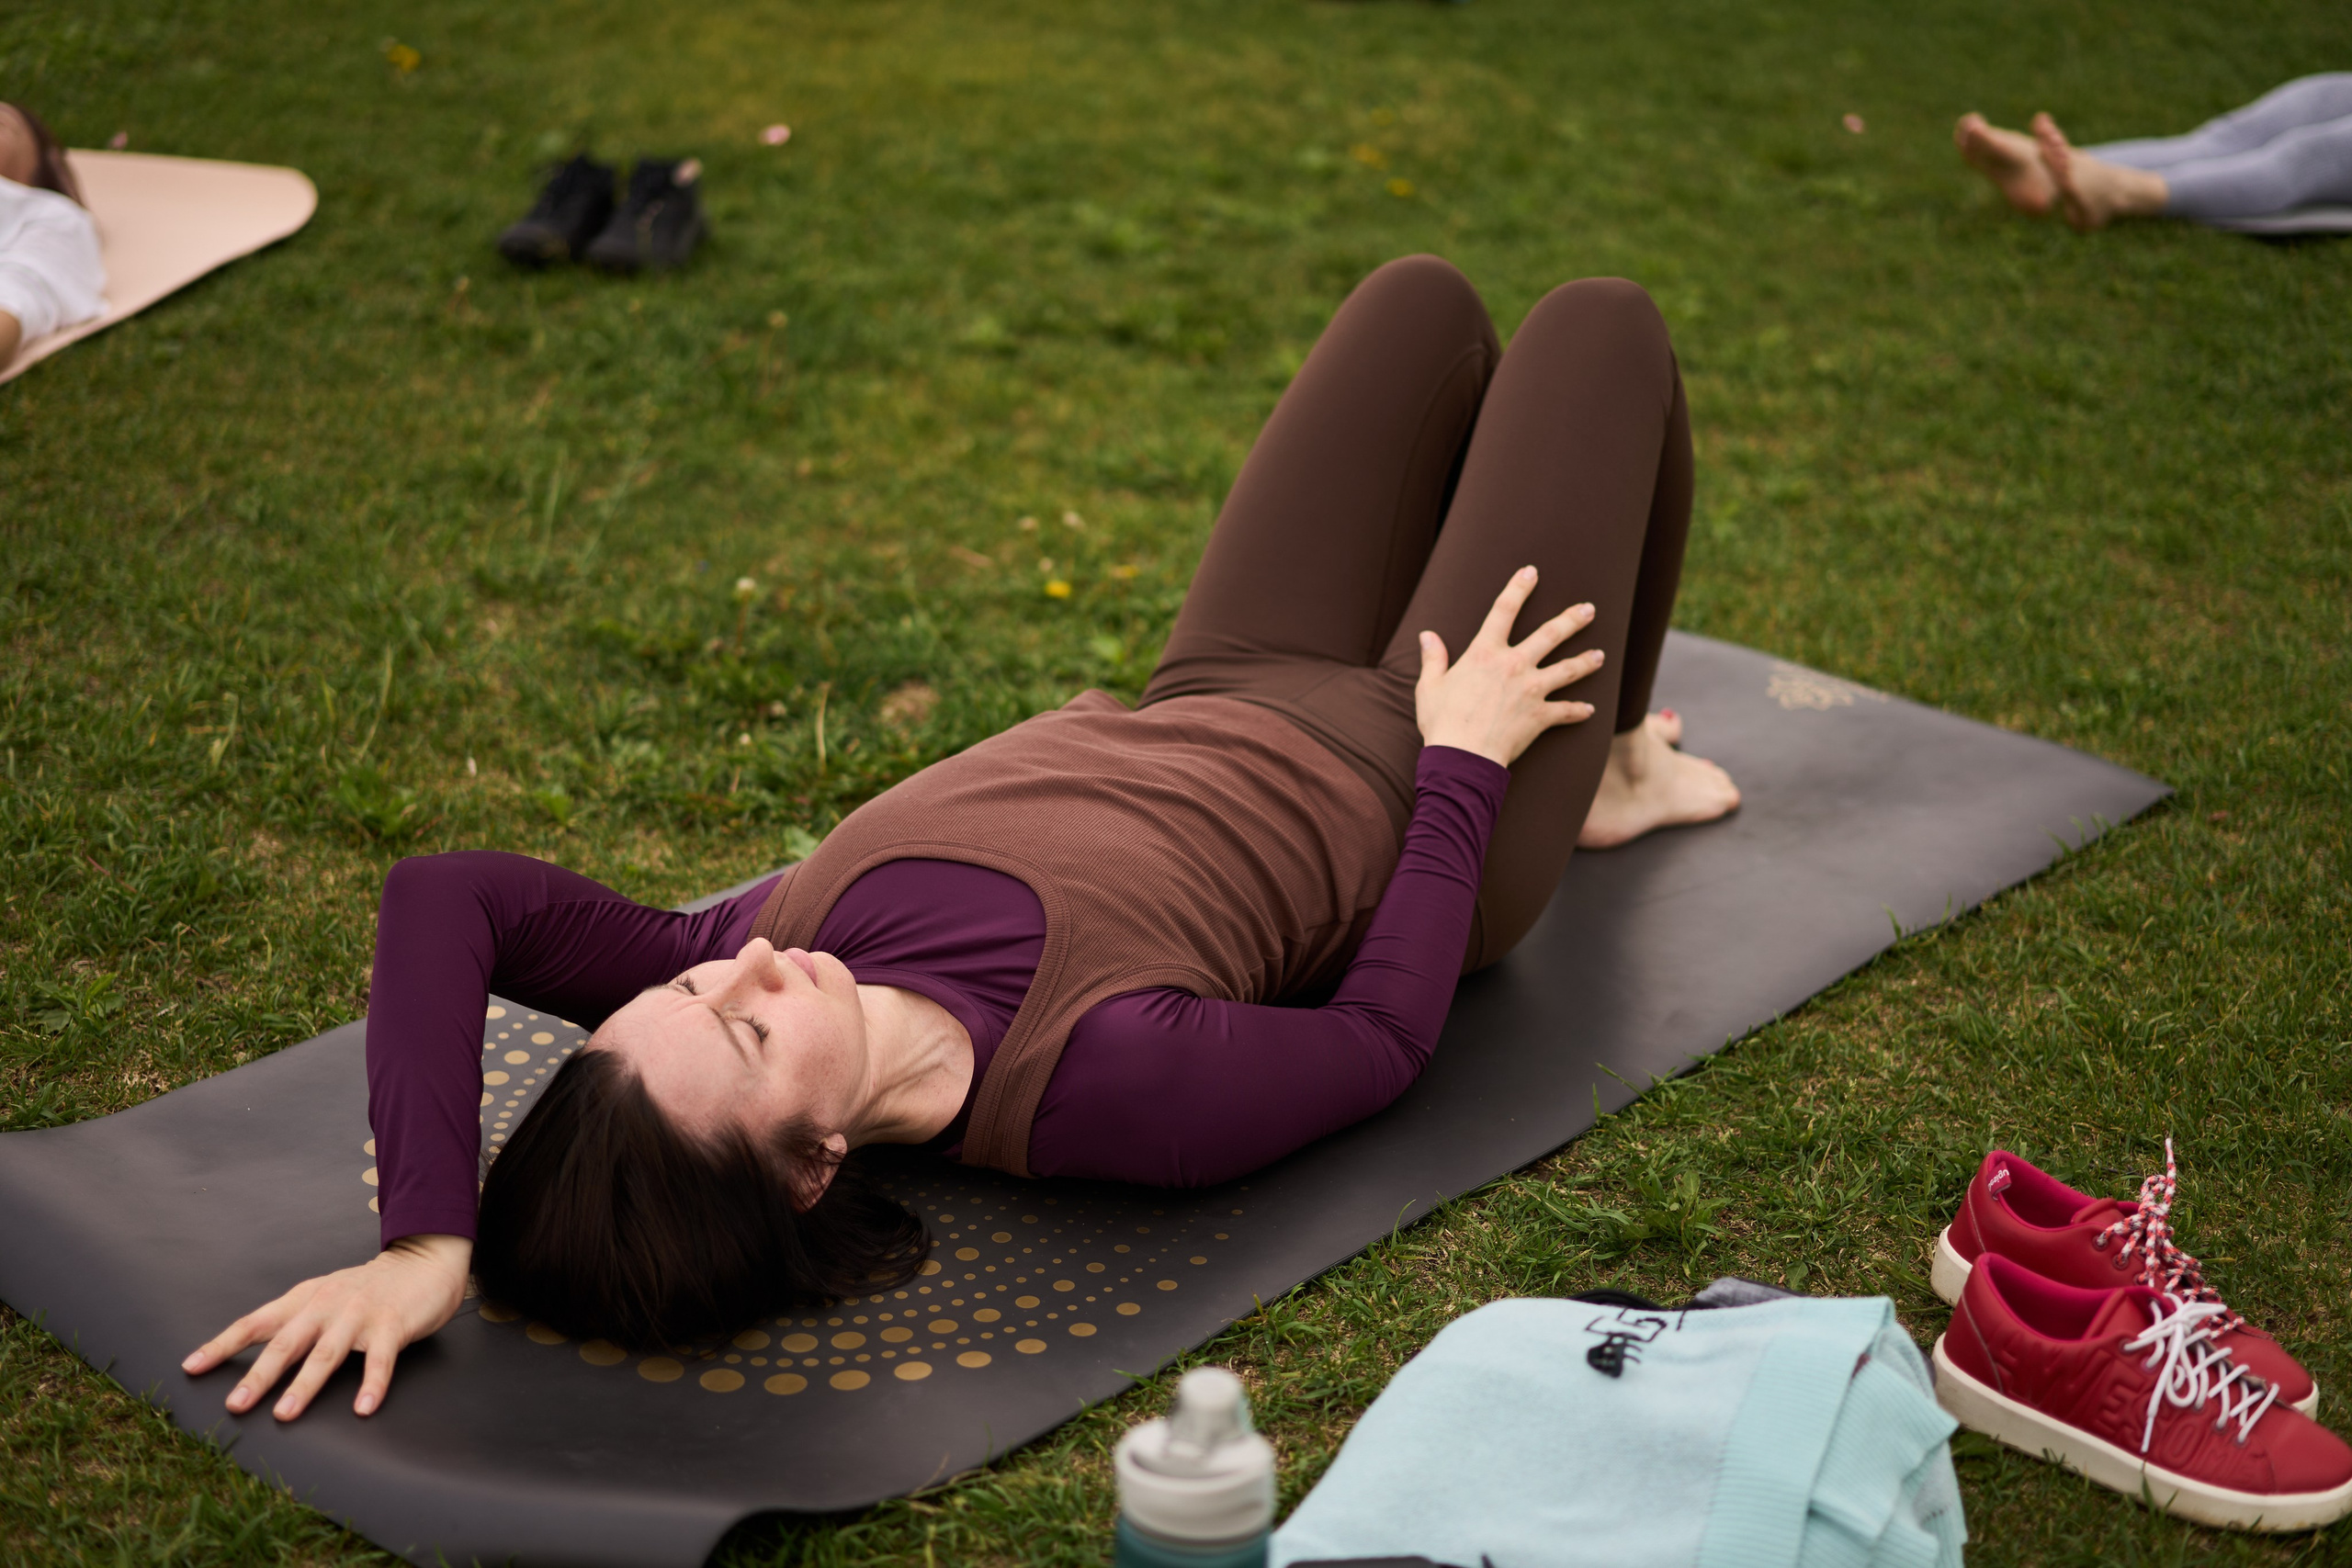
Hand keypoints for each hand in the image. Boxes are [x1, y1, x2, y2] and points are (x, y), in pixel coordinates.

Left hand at [182, 1232, 471, 1420]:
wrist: (423, 1261)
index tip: (192, 1367)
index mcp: (305, 1299)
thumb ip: (294, 1323)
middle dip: (258, 1375)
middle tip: (236, 1405)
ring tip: (285, 1414)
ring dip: (305, 1384)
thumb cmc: (368, 1288)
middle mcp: (326, 1304)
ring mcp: (359, 1314)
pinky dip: (372, 1384)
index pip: (256, 1323)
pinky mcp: (392, 1324)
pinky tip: (363, 1408)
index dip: (223, 1345)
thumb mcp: (323, 1296)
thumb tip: (254, 1363)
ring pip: (327, 1353)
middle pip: (286, 1342)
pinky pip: (380, 1359)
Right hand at [1414, 567, 1603, 766]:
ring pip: (1568, 669)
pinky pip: (1566, 711)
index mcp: (1485, 653)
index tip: (1531, 572)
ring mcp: (1532, 690)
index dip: (1518, 587)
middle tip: (1589, 609)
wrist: (1463, 757)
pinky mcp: (1541, 716)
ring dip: (1585, 661)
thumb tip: (1426, 635)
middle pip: (1550, 634)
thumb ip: (1432, 658)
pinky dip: (1578, 711)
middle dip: (1572, 619)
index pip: (1504, 610)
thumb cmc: (1442, 722)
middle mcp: (1514, 665)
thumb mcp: (1429, 686)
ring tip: (1600, 655)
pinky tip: (1589, 710)